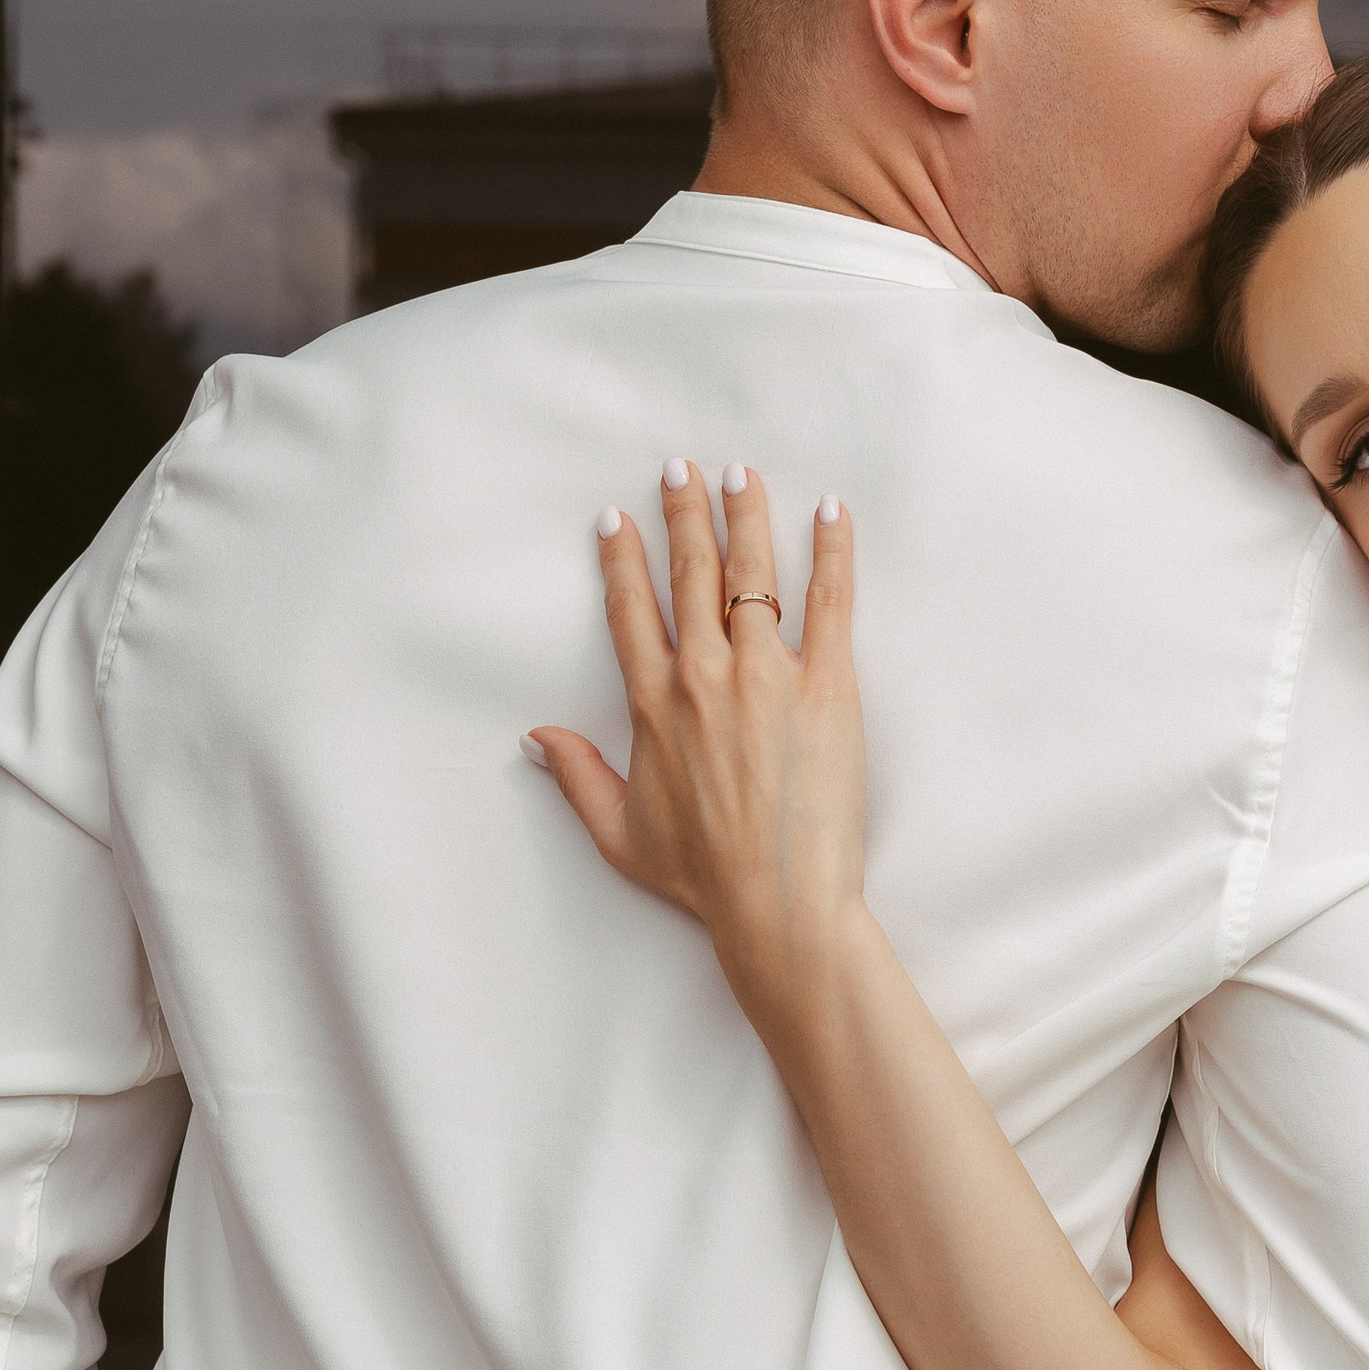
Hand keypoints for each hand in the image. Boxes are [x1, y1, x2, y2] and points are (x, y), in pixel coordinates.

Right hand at [530, 460, 864, 1012]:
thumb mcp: (619, 832)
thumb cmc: (703, 876)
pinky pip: (831, 601)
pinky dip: (832, 551)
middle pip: (690, 573)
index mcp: (653, 704)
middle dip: (684, 513)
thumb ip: (578, 776)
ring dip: (746, 516)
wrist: (777, 901)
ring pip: (752, 573)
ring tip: (742, 474)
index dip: (622, 559)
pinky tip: (832, 511)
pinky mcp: (826, 685)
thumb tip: (536, 739)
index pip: (630, 610)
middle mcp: (703, 675)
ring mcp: (766, 674)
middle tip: (682, 468)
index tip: (617, 519)